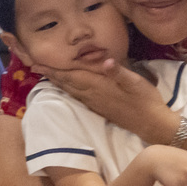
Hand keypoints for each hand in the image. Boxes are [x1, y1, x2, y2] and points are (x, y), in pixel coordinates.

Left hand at [45, 59, 176, 143]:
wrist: (152, 123)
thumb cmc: (146, 100)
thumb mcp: (136, 83)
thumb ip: (119, 72)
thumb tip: (106, 61)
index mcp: (99, 86)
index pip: (71, 76)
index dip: (54, 70)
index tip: (37, 64)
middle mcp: (93, 96)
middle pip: (67, 84)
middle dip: (51, 74)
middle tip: (34, 66)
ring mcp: (95, 103)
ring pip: (71, 91)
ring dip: (58, 82)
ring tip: (46, 74)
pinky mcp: (100, 108)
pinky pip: (78, 96)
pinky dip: (68, 89)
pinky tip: (67, 87)